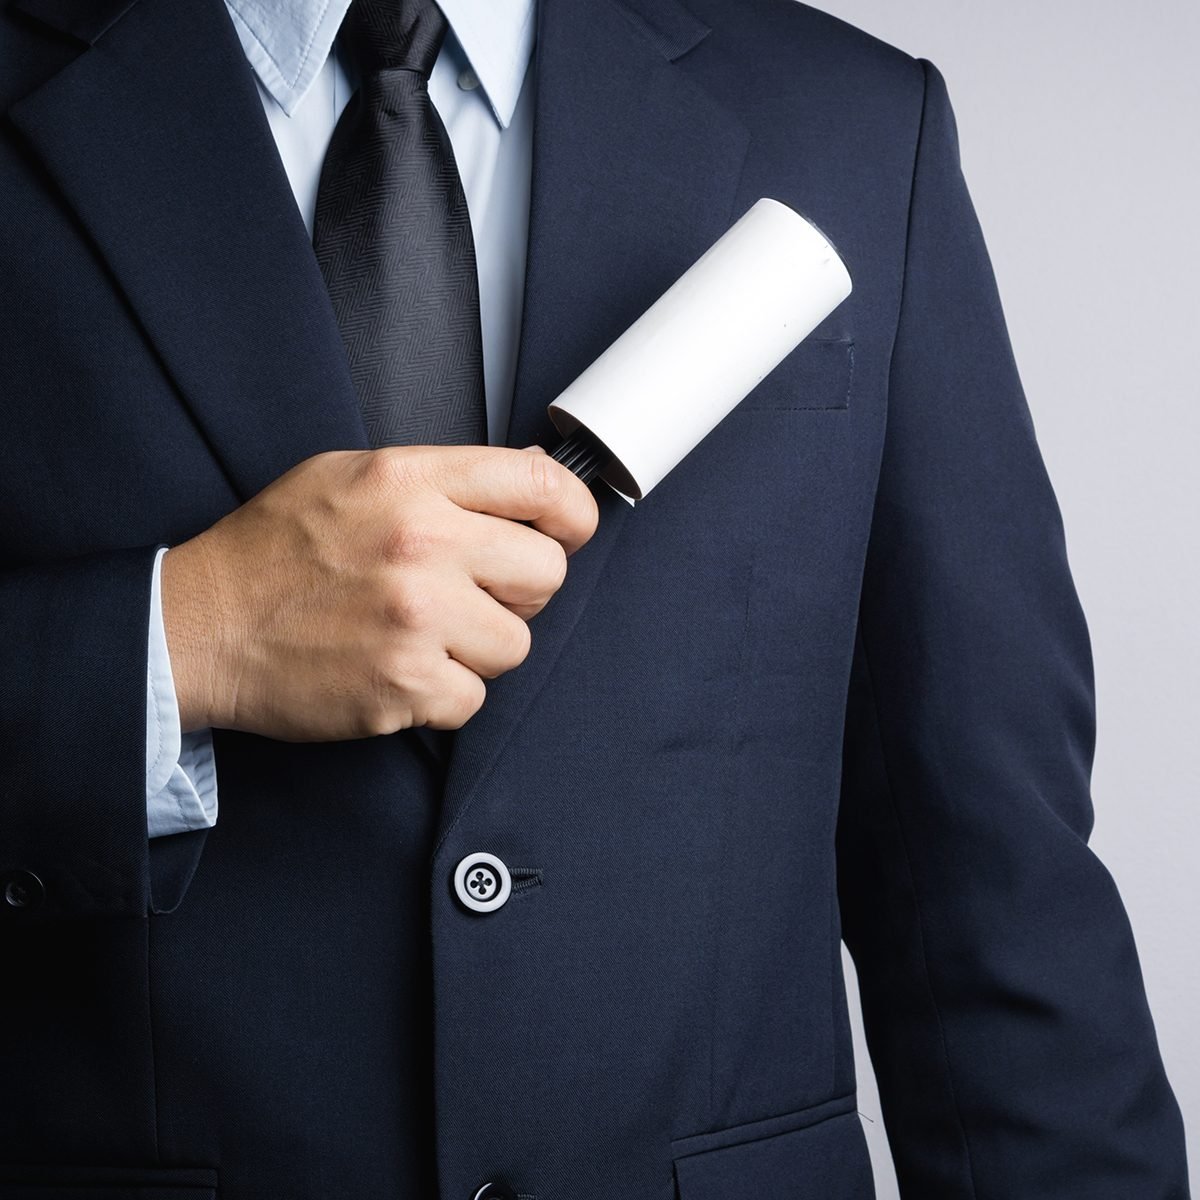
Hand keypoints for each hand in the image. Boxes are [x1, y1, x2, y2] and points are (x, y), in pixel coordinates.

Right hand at [161, 445, 597, 740]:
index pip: (542, 485)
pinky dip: (444, 693)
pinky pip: (474, 697)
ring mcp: (417, 618)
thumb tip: (522, 494)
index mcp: (412, 482)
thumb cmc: (274, 552)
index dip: (572, 515)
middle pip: (547, 573)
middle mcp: (423, 545)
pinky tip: (402, 670)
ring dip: (479, 647)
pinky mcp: (405, 684)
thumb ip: (439, 481)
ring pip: (517, 644)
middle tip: (475, 594)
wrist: (201, 626)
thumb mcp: (350, 476)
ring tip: (424, 635)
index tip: (569, 533)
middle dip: (520, 590)